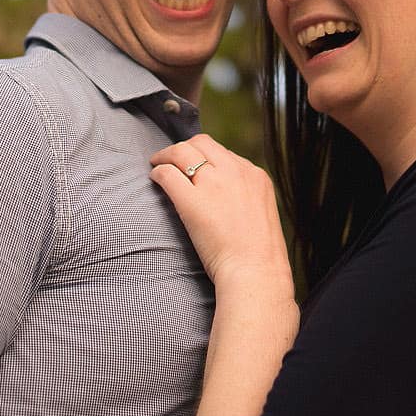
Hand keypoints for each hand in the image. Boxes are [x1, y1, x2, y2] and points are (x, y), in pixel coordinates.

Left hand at [150, 134, 292, 292]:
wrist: (256, 271)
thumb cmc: (259, 255)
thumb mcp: (261, 213)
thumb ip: (245, 197)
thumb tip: (225, 197)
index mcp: (255, 175)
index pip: (223, 153)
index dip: (205, 158)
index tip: (195, 168)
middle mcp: (235, 172)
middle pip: (202, 143)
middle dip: (184, 149)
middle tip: (171, 159)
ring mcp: (214, 184)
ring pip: (182, 151)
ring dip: (166, 155)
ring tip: (157, 164)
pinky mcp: (192, 200)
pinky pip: (168, 174)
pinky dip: (158, 173)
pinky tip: (154, 179)